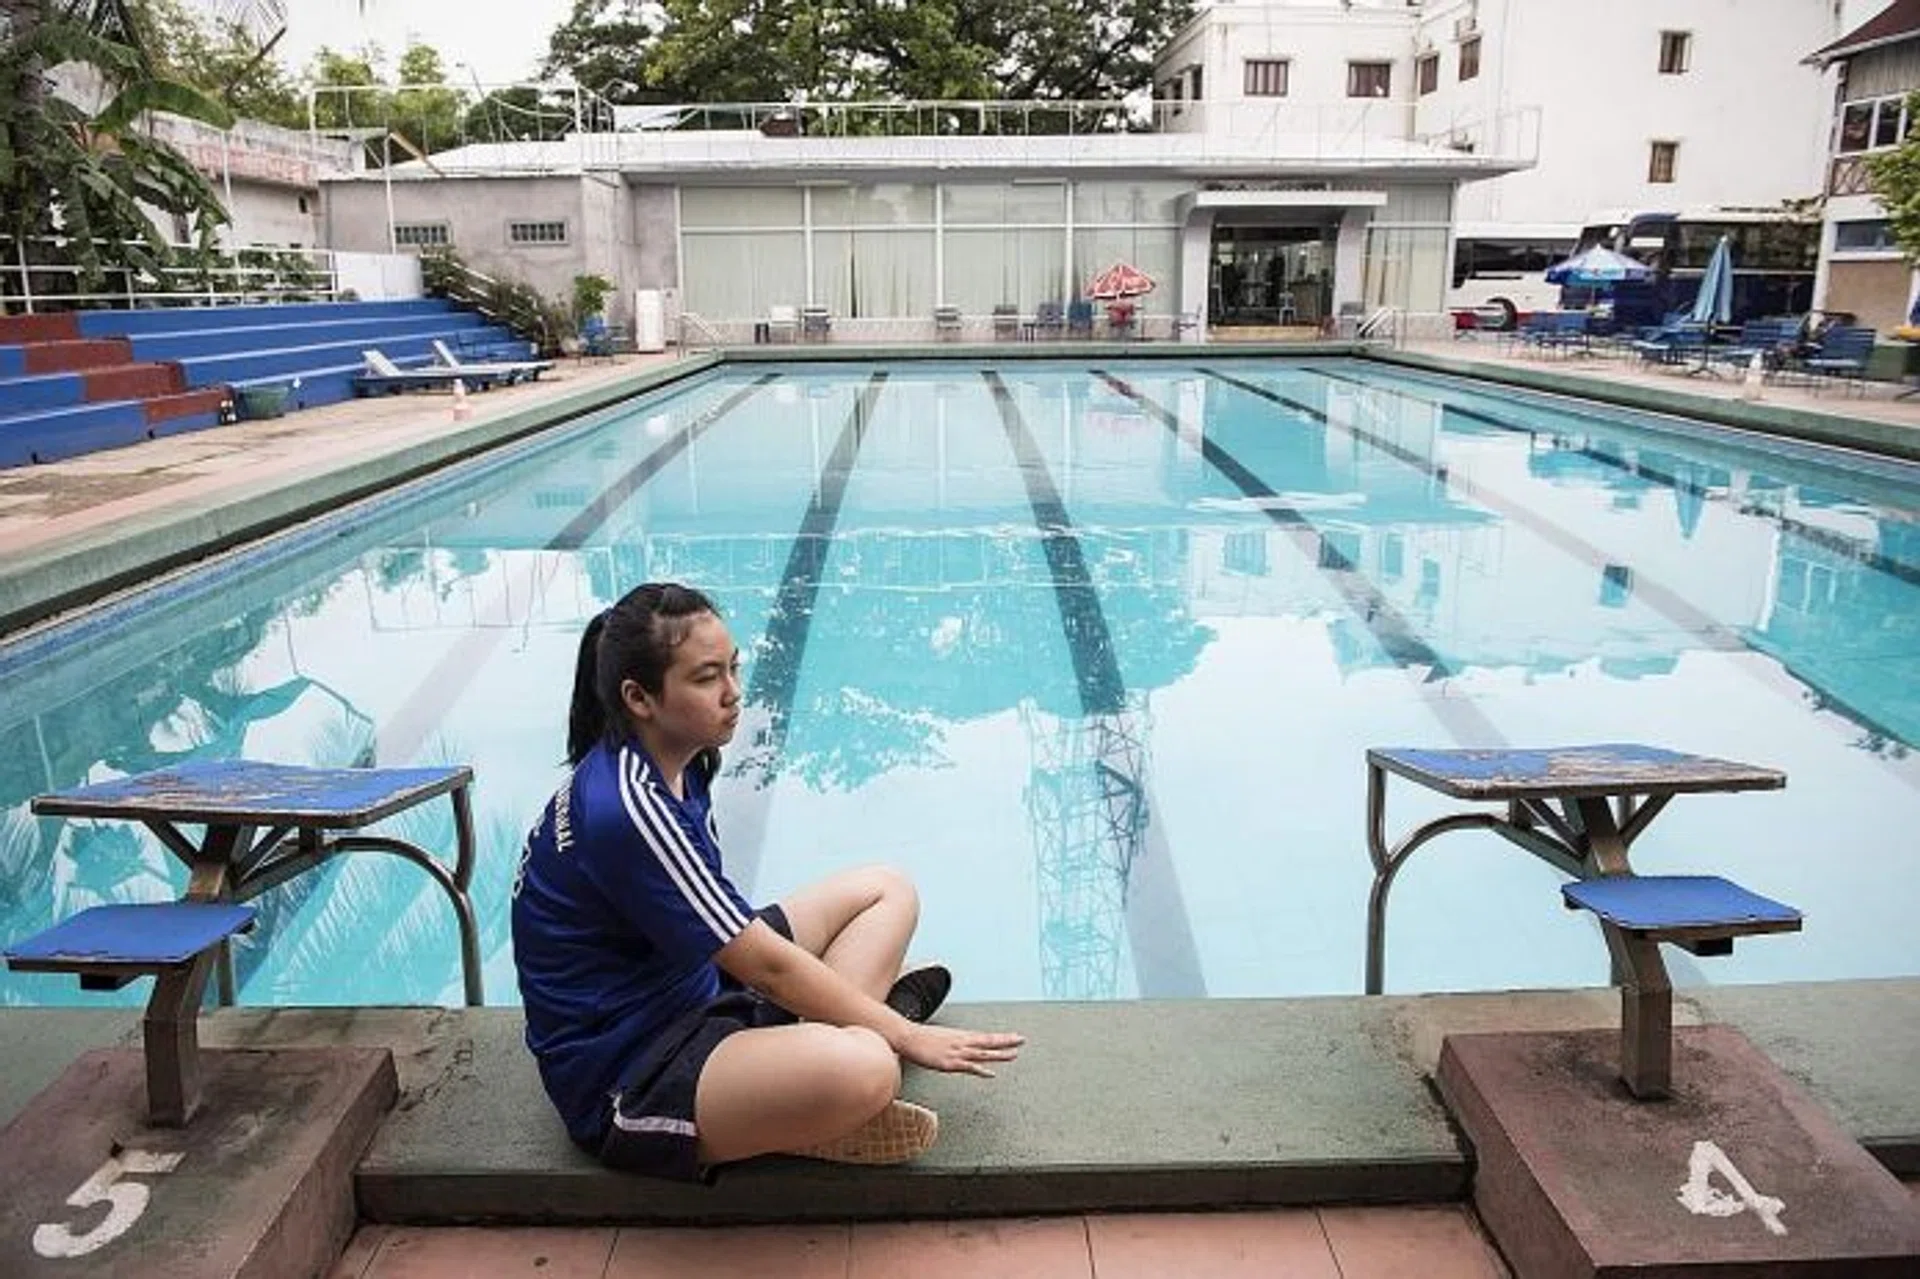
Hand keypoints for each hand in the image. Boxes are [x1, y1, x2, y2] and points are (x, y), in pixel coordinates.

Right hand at [898, 1024, 1023, 1077]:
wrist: (907, 1037)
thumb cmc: (922, 1037)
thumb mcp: (942, 1037)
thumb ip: (954, 1042)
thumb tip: (962, 1045)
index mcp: (961, 1036)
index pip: (986, 1037)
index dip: (1002, 1037)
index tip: (1016, 1037)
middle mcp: (962, 1042)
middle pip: (988, 1041)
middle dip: (1006, 1041)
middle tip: (1022, 1040)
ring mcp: (957, 1052)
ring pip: (982, 1053)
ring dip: (998, 1054)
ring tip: (1014, 1055)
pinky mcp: (950, 1063)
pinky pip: (968, 1067)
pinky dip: (981, 1070)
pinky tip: (991, 1073)